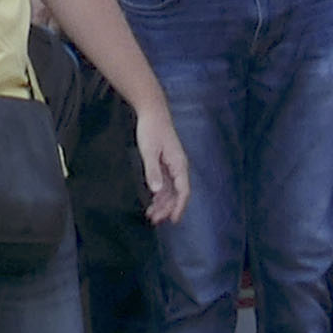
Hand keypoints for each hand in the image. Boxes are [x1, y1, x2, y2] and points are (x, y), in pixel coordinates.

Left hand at [129, 103, 192, 226]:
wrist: (152, 111)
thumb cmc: (151, 129)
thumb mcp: (149, 151)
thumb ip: (152, 171)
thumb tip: (156, 191)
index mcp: (179, 164)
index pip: (183, 191)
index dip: (179, 207)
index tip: (173, 220)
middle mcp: (178, 167)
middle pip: (177, 194)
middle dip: (167, 208)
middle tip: (154, 220)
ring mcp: (172, 166)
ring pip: (171, 191)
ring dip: (162, 204)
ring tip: (151, 216)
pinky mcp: (165, 163)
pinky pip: (165, 184)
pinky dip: (159, 195)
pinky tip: (152, 203)